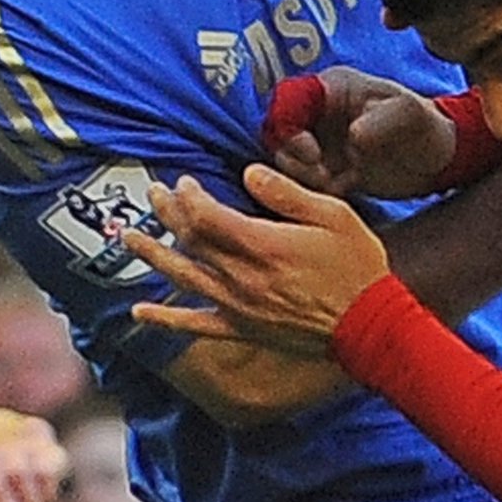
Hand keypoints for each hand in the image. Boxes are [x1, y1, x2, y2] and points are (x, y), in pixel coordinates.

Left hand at [129, 167, 390, 354]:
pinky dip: (166, 319)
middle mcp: (243, 276)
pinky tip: (139, 312)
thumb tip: (248, 173)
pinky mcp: (243, 329)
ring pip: (184, 276)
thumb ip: (288, 193)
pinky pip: (196, 324)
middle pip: (191, 240)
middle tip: (153, 194)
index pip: (207, 215)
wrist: (371, 327)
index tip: (185, 182)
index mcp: (263, 244)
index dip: (189, 196)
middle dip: (168, 214)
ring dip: (154, 255)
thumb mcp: (335, 216)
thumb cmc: (359, 268)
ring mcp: (239, 305)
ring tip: (130, 238)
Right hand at [265, 68, 458, 198]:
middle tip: (323, 175)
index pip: (288, 99)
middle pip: (277, 130)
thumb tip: (353, 137)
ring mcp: (320, 141)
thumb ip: (382, 121)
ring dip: (301, 175)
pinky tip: (343, 190)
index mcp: (331, 88)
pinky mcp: (326, 168)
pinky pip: (302, 179)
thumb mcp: (410, 115)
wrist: (439, 160)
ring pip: (285, 157)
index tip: (313, 153)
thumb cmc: (425, 127)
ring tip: (335, 184)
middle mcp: (318, 112)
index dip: (289, 125)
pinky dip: (313, 189)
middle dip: (292, 155)